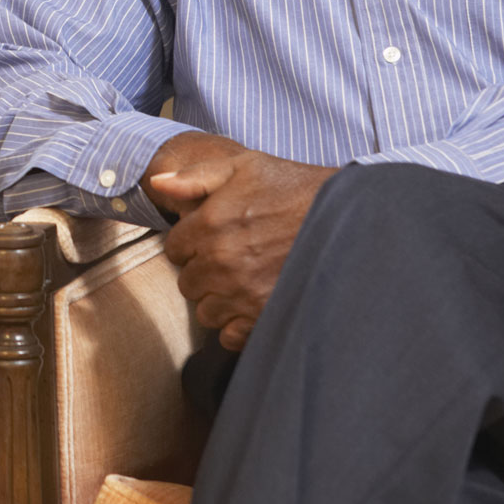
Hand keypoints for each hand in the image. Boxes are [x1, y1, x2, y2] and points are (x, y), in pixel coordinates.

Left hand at [142, 132, 336, 351]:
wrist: (345, 217)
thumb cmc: (293, 188)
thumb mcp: (244, 167)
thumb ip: (195, 177)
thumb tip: (157, 183)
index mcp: (210, 224)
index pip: (173, 250)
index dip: (190, 245)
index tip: (209, 240)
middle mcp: (221, 262)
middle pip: (187, 283)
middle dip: (202, 272)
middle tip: (228, 260)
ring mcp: (242, 292)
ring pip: (205, 311)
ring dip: (218, 300)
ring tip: (242, 281)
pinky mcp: (264, 315)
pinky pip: (230, 336)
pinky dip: (237, 325)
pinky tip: (252, 304)